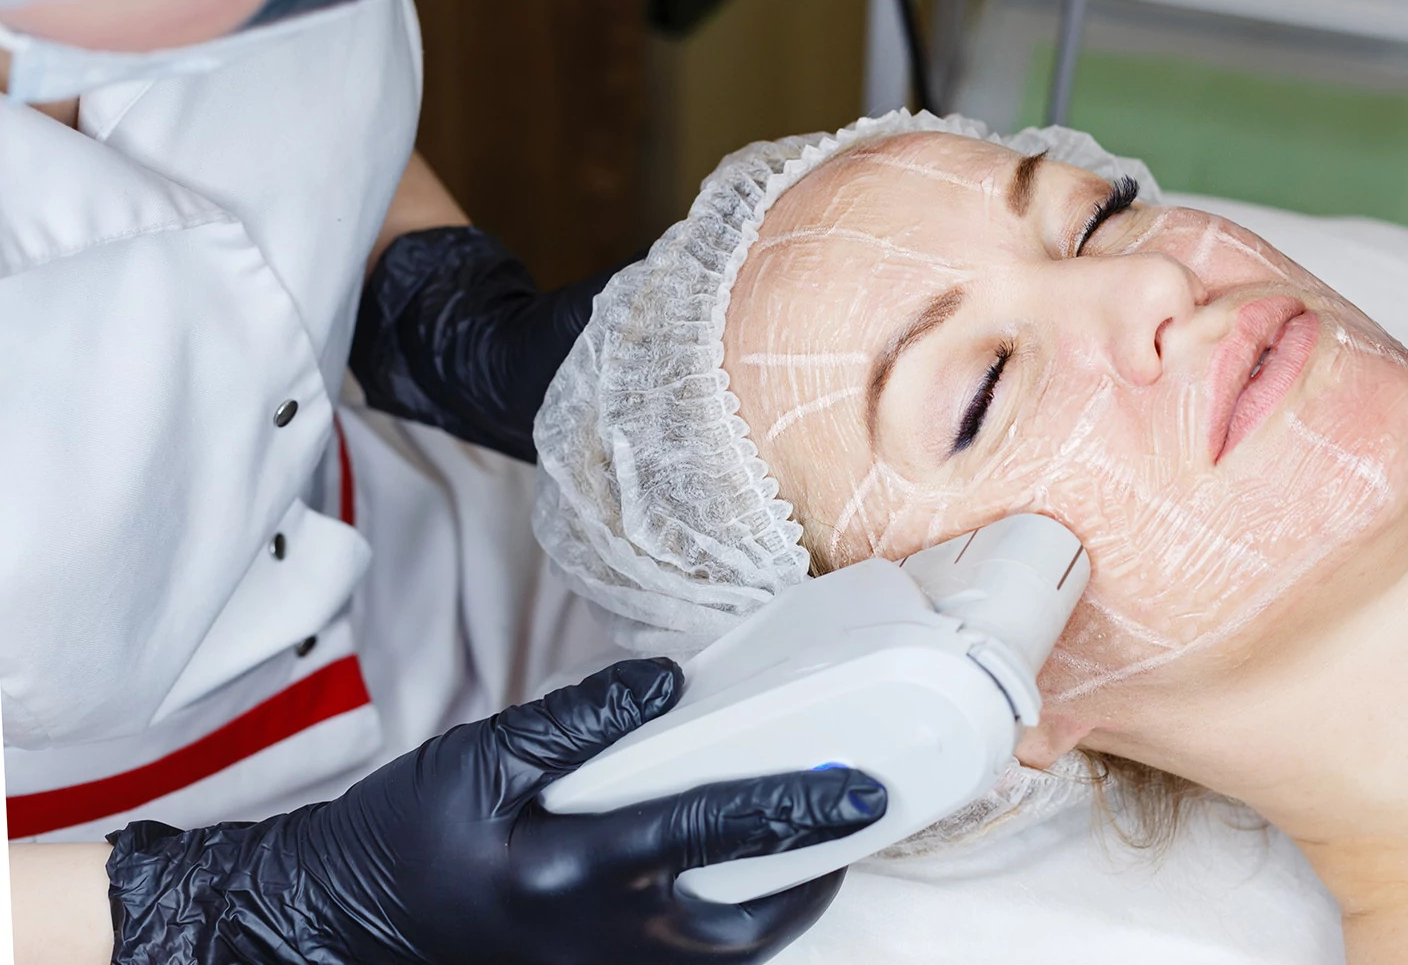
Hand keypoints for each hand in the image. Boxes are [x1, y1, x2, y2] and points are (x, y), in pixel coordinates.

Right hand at [105, 658, 886, 964]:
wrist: (330, 929)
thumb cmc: (400, 839)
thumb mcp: (481, 758)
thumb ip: (580, 720)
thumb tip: (671, 683)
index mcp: (577, 871)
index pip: (718, 830)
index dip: (800, 806)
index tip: (866, 789)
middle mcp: (601, 940)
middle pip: (745, 933)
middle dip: (809, 886)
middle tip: (844, 829)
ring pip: (721, 962)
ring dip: (772, 917)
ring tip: (802, 854)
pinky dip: (720, 937)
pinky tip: (728, 889)